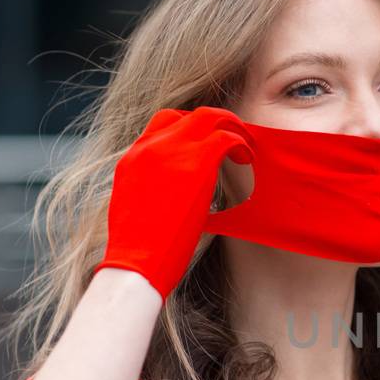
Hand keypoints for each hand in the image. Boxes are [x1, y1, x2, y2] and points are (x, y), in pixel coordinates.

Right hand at [95, 106, 254, 298]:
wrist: (135, 263)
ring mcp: (172, 151)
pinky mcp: (196, 163)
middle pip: (185, 115)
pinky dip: (240, 143)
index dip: (187, 130)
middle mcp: (150, 147)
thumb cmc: (136, 251)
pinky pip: (226, 137)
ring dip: (231, 127)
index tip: (204, 145)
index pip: (162, 125)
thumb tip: (166, 193)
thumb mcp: (132, 208)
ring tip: (244, 146)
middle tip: (231, 137)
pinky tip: (246, 158)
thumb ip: (148, 188)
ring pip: (209, 117)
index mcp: (133, 158)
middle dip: (212, 122)